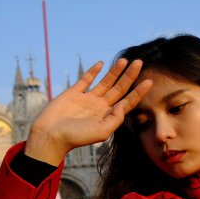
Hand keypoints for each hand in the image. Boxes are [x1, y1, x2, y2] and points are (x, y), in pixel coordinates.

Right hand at [25, 59, 151, 165]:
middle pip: (119, 89)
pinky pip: (85, 80)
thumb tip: (124, 104)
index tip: (149, 81)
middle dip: (130, 76)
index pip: (127, 102)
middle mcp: (99, 107)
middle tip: (139, 62)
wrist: (50, 135)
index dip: (138, 92)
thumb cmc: (75, 138)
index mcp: (107, 117)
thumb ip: (115, 119)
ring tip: (125, 60)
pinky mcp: (73, 93)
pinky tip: (101, 64)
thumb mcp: (101, 132)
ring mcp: (87, 99)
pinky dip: (93, 71)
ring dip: (115, 71)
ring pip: (105, 82)